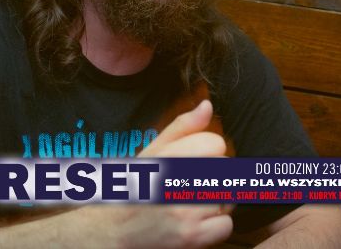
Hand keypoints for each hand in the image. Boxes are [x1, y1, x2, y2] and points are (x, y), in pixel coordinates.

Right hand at [91, 101, 231, 247]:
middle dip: (213, 177)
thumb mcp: (152, 151)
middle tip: (190, 184)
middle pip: (225, 171)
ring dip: (216, 202)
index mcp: (167, 156)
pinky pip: (225, 225)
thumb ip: (182, 127)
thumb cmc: (134, 186)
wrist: (112, 230)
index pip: (216, 144)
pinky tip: (195, 221)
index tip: (197, 160)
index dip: (210, 151)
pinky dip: (216, 225)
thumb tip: (207, 106)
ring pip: (228, 198)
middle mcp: (176, 181)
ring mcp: (185, 211)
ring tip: (191, 202)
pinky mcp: (192, 236)